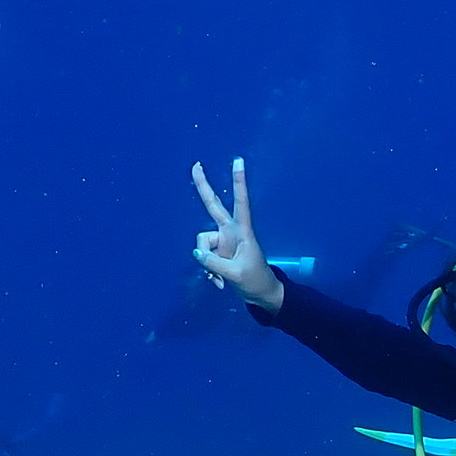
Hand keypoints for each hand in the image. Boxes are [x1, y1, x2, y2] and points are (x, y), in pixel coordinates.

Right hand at [190, 156, 280, 311]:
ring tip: (222, 279)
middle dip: (203, 186)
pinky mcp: (217, 254)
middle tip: (196, 165)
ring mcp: (222, 242)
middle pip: (213, 206)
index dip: (238, 182)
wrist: (260, 295)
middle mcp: (230, 232)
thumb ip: (214, 263)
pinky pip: (204, 258)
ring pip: (202, 244)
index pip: (240, 202)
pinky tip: (220, 283)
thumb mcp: (236, 274)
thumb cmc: (255, 280)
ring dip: (207, 263)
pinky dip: (209, 271)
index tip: (238, 161)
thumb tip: (197, 254)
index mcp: (242, 231)